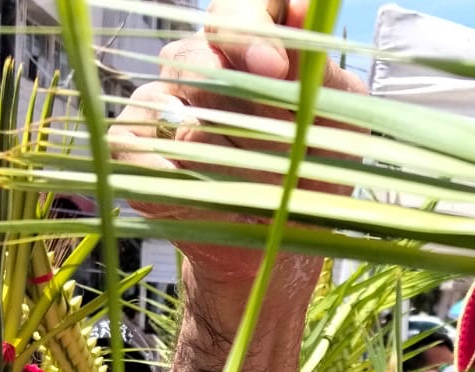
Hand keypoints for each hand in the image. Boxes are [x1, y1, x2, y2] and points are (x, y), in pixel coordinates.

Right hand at [109, 0, 364, 294]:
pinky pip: (134, 142)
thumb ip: (321, 69)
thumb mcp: (341, 125)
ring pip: (177, 105)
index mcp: (251, 47)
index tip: (276, 64)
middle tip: (283, 149)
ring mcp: (161, 101)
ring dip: (224, 154)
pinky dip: (172, 171)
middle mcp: (201, 64)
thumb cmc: (313, 176)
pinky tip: (204, 193)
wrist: (277, 245)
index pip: (237, 9)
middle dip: (249, 111)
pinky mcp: (132, 144)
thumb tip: (303, 8)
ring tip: (260, 187)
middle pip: (204, 59)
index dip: (250, 28)